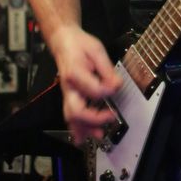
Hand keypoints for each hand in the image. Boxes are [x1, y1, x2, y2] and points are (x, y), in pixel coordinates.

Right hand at [50, 25, 122, 144]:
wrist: (63, 42)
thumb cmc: (79, 45)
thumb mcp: (96, 50)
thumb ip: (107, 69)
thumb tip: (116, 85)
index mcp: (75, 73)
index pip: (93, 89)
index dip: (107, 90)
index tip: (116, 86)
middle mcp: (69, 87)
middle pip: (76, 110)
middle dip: (94, 119)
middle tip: (110, 117)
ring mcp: (67, 93)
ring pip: (71, 117)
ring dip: (84, 128)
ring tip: (98, 135)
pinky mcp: (69, 97)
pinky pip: (70, 115)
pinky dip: (76, 128)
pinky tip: (82, 138)